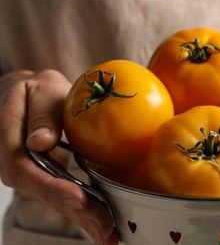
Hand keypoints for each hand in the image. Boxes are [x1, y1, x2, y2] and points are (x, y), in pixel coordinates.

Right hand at [0, 70, 117, 244]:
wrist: (31, 96)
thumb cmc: (35, 91)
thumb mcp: (39, 92)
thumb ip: (41, 115)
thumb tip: (41, 142)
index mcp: (9, 144)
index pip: (27, 172)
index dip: (52, 188)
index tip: (78, 199)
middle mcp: (19, 167)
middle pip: (47, 194)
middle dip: (77, 214)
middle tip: (105, 230)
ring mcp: (35, 175)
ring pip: (58, 200)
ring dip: (85, 219)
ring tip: (109, 235)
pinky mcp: (50, 177)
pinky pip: (66, 195)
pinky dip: (86, 210)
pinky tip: (103, 222)